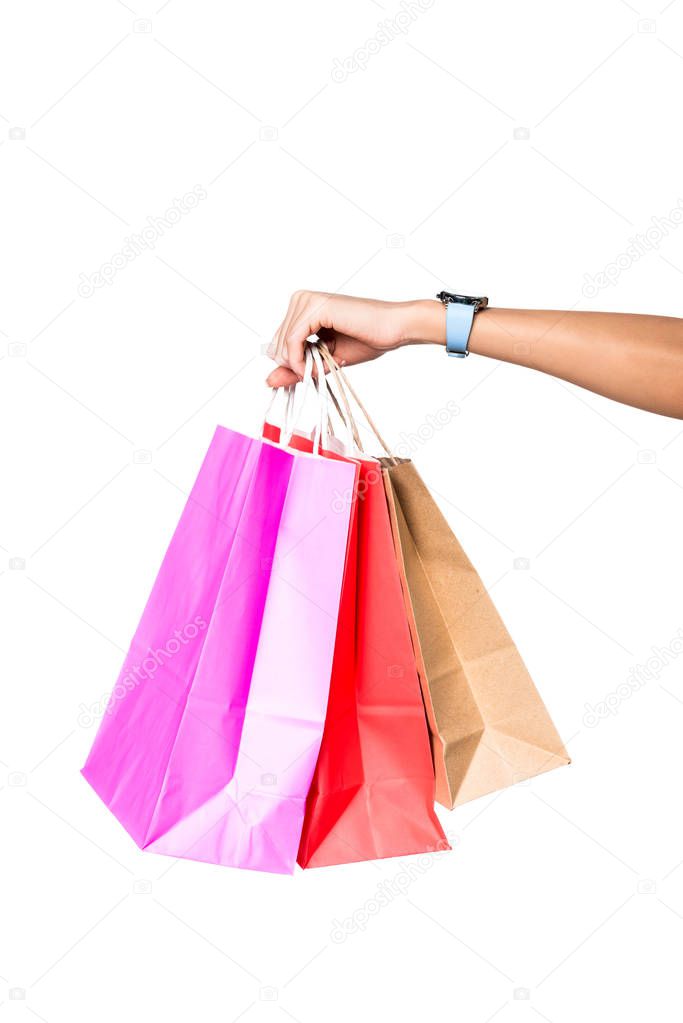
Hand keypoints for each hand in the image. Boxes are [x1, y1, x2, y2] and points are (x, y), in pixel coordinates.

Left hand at [265, 291, 444, 385]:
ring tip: (324, 365)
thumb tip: (268, 381)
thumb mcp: (324, 360)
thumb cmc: (367, 339)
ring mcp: (306, 300)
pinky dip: (299, 360)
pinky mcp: (315, 307)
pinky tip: (315, 367)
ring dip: (300, 365)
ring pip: (282, 345)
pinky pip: (292, 341)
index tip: (312, 372)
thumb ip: (296, 368)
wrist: (394, 329)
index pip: (278, 342)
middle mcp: (300, 299)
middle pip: (276, 345)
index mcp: (302, 307)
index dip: (291, 364)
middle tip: (320, 370)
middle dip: (295, 365)